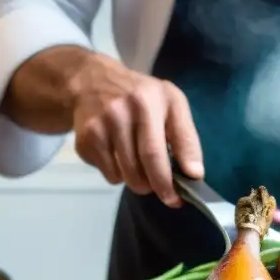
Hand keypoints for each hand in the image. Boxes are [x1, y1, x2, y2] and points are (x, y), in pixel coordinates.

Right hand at [70, 54, 202, 207]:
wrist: (91, 81)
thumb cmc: (141, 97)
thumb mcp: (172, 104)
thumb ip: (186, 137)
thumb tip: (195, 173)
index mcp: (150, 100)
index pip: (159, 149)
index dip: (170, 178)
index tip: (180, 197)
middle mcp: (122, 110)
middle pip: (143, 166)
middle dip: (159, 187)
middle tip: (167, 194)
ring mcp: (100, 126)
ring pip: (126, 176)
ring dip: (139, 181)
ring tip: (143, 165)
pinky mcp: (85, 140)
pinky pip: (109, 174)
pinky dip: (119, 174)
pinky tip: (120, 155)